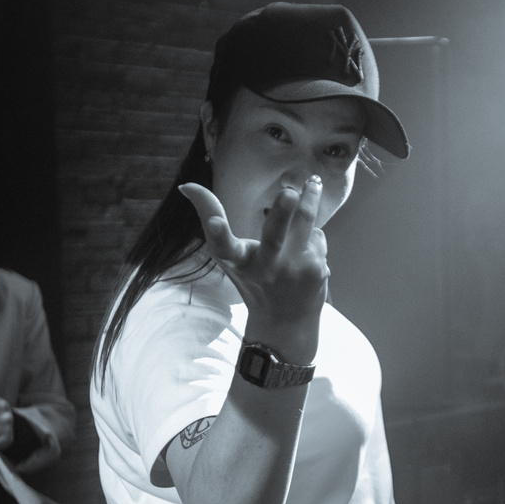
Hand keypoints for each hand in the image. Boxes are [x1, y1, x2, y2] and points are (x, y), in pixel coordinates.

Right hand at [179, 177, 326, 360]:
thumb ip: (210, 218)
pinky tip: (306, 251)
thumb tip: (187, 186)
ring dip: (310, 198)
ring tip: (313, 181)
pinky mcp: (316, 270)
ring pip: (304, 223)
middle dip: (282, 211)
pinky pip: (317, 236)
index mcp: (238, 261)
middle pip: (273, 235)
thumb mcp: (229, 256)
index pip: (223, 246)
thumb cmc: (253, 279)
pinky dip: (312, 237)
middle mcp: (265, 267)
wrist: (285, 322)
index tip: (214, 222)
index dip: (217, 231)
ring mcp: (293, 270)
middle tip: (289, 192)